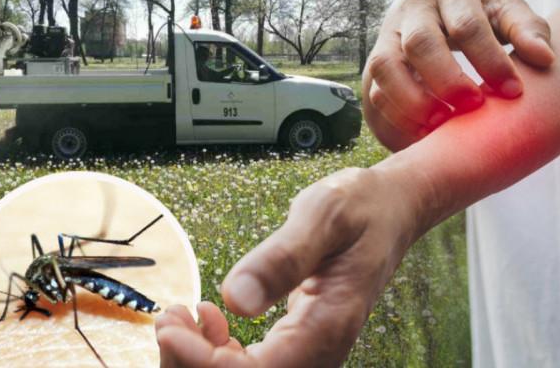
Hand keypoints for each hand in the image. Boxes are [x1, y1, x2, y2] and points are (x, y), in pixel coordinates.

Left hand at [157, 167, 433, 366]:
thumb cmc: (362, 207)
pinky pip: (255, 365)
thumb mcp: (323, 214)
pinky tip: (208, 317)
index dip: (204, 363)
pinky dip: (219, 351)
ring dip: (201, 359)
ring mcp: (312, 348)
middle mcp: (321, 349)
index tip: (173, 325)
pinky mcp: (301, 340)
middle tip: (168, 319)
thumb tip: (235, 300)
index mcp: (328, 325)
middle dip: (193, 364)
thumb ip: (283, 258)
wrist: (392, 210)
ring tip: (178, 317)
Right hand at [364, 0, 554, 146]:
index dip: (490, 61)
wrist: (435, 18)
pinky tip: (427, 131)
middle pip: (419, 44)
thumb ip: (526, 30)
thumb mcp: (504, 16)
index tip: (513, 92)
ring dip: (413, 101)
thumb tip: (544, 58)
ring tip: (443, 123)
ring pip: (385, 67)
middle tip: (474, 106)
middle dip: (448, 81)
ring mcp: (385, 38)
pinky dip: (400, 116)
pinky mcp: (374, 67)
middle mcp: (411, 10)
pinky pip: (376, 93)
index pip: (466, 26)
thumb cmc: (478, 19)